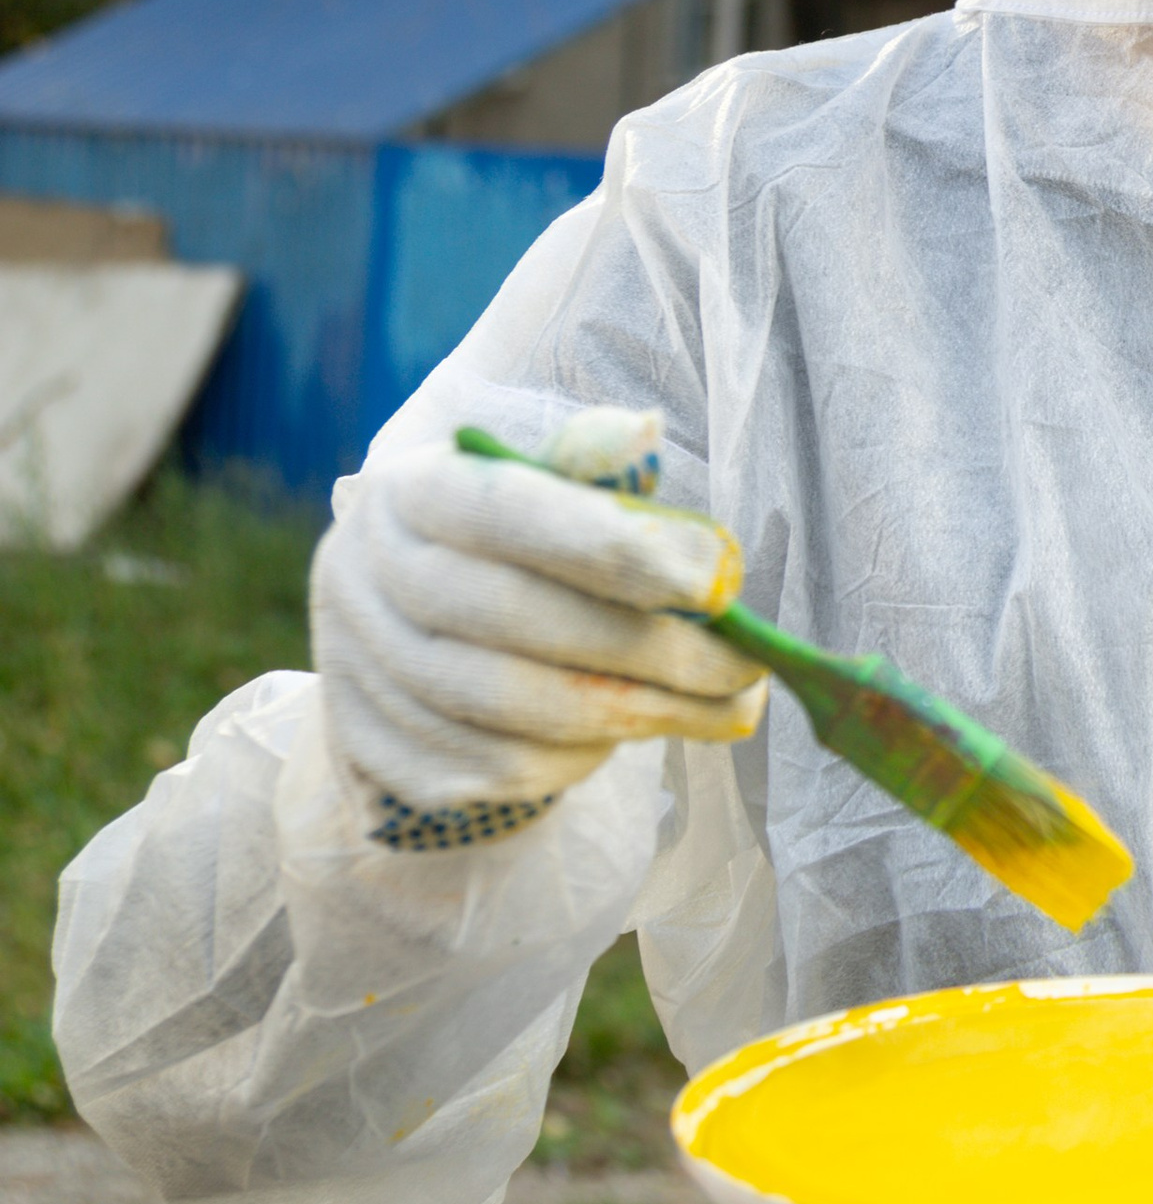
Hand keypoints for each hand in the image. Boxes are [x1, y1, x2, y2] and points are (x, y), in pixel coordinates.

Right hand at [310, 407, 766, 848]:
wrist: (403, 616)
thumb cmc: (504, 541)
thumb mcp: (538, 484)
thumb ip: (590, 471)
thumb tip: (640, 432)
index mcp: (413, 489)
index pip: (512, 514)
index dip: (618, 549)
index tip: (720, 583)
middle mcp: (366, 574)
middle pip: (519, 622)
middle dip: (651, 653)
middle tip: (744, 670)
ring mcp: (357, 668)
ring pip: (511, 712)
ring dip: (634, 717)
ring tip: (718, 709)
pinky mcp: (368, 747)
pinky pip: (491, 771)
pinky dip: (575, 762)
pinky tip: (630, 732)